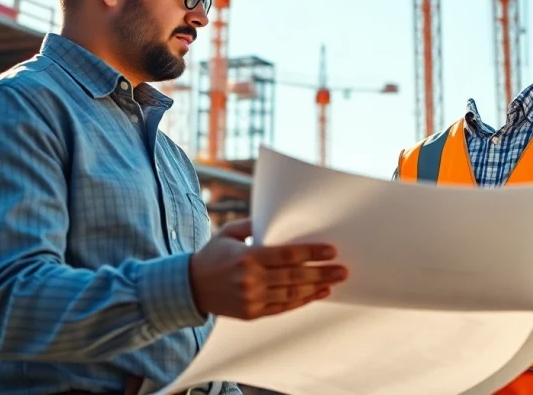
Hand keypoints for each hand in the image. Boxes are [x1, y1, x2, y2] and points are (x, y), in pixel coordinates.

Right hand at [188, 218, 347, 319]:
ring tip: (335, 282)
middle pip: (294, 276)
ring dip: (316, 288)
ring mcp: (251, 299)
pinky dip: (302, 301)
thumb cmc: (212, 255)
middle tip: (343, 270)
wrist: (189, 287)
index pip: (287, 255)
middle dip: (322, 273)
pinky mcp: (252, 313)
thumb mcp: (229, 233)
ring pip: (291, 294)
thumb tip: (280, 219)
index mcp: (247, 257)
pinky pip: (283, 308)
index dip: (311, 254)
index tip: (331, 251)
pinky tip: (316, 294)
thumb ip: (254, 225)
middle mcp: (250, 280)